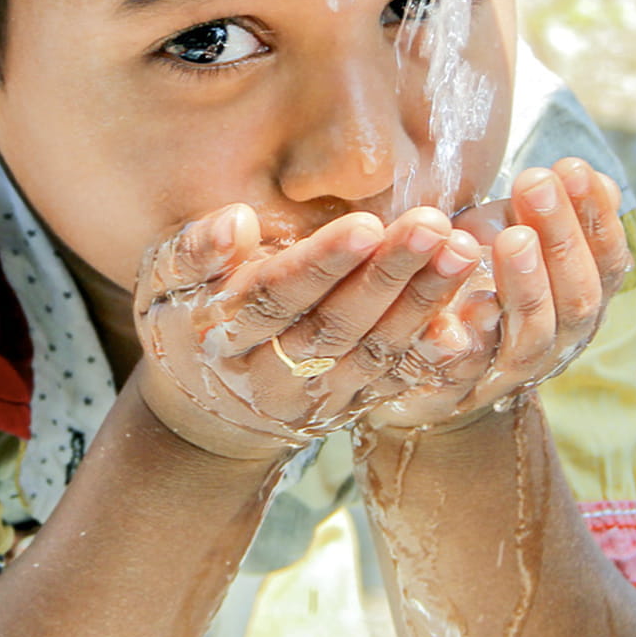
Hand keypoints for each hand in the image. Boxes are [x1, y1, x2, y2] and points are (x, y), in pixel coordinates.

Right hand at [130, 203, 481, 460]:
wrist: (206, 413)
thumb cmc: (186, 322)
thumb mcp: (164, 286)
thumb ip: (193, 253)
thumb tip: (236, 223)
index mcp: (220, 335)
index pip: (275, 297)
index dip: (320, 265)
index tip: (366, 224)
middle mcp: (270, 373)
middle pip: (334, 324)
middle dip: (386, 276)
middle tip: (431, 227)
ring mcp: (316, 396)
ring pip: (373, 351)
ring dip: (422, 302)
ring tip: (461, 250)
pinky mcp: (351, 405)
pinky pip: (397, 379)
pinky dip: (434, 346)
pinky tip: (471, 307)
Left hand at [360, 157, 632, 432]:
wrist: (410, 362)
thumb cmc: (459, 280)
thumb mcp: (497, 238)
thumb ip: (531, 215)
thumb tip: (582, 172)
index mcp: (575, 304)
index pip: (606, 265)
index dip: (596, 218)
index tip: (574, 167)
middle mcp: (555, 342)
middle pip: (578, 300)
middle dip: (562, 238)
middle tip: (536, 182)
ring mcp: (510, 371)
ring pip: (534, 334)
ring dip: (528, 283)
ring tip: (513, 236)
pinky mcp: (458, 391)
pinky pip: (470, 369)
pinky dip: (473, 339)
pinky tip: (469, 305)